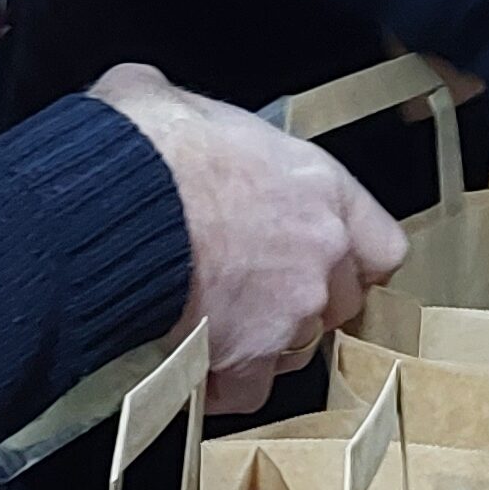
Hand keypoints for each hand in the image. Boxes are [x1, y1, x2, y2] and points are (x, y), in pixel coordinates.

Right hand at [89, 65, 409, 408]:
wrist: (108, 210)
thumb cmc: (143, 149)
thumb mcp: (169, 99)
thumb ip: (194, 119)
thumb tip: (153, 104)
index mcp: (321, 188)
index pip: (380, 246)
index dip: (353, 261)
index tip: (324, 262)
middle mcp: (321, 255)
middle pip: (338, 303)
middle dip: (301, 303)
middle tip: (251, 292)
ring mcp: (289, 313)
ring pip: (294, 348)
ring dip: (261, 343)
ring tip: (210, 326)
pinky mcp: (246, 359)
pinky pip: (245, 390)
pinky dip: (219, 383)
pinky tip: (188, 363)